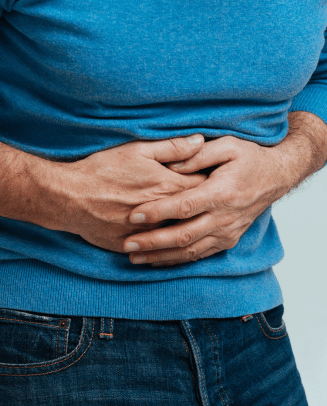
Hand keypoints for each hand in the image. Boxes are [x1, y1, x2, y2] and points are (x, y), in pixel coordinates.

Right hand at [57, 135, 206, 252]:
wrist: (70, 197)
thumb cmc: (103, 169)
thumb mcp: (137, 150)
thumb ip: (172, 146)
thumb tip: (201, 140)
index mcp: (167, 187)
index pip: (203, 186)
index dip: (211, 181)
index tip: (215, 178)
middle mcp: (163, 214)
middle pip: (195, 212)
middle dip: (204, 205)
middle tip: (209, 200)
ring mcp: (148, 234)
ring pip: (179, 234)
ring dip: (187, 226)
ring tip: (193, 220)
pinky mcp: (133, 245)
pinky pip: (157, 250)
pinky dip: (166, 244)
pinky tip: (170, 239)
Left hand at [122, 136, 289, 266]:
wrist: (277, 176)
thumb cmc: (250, 156)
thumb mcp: (227, 145)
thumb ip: (197, 154)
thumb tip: (170, 165)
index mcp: (221, 193)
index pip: (183, 206)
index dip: (156, 212)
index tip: (133, 216)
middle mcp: (225, 217)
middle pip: (183, 235)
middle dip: (152, 242)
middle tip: (127, 244)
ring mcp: (228, 232)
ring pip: (190, 251)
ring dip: (161, 256)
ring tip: (134, 257)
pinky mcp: (228, 240)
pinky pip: (200, 255)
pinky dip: (177, 260)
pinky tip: (157, 260)